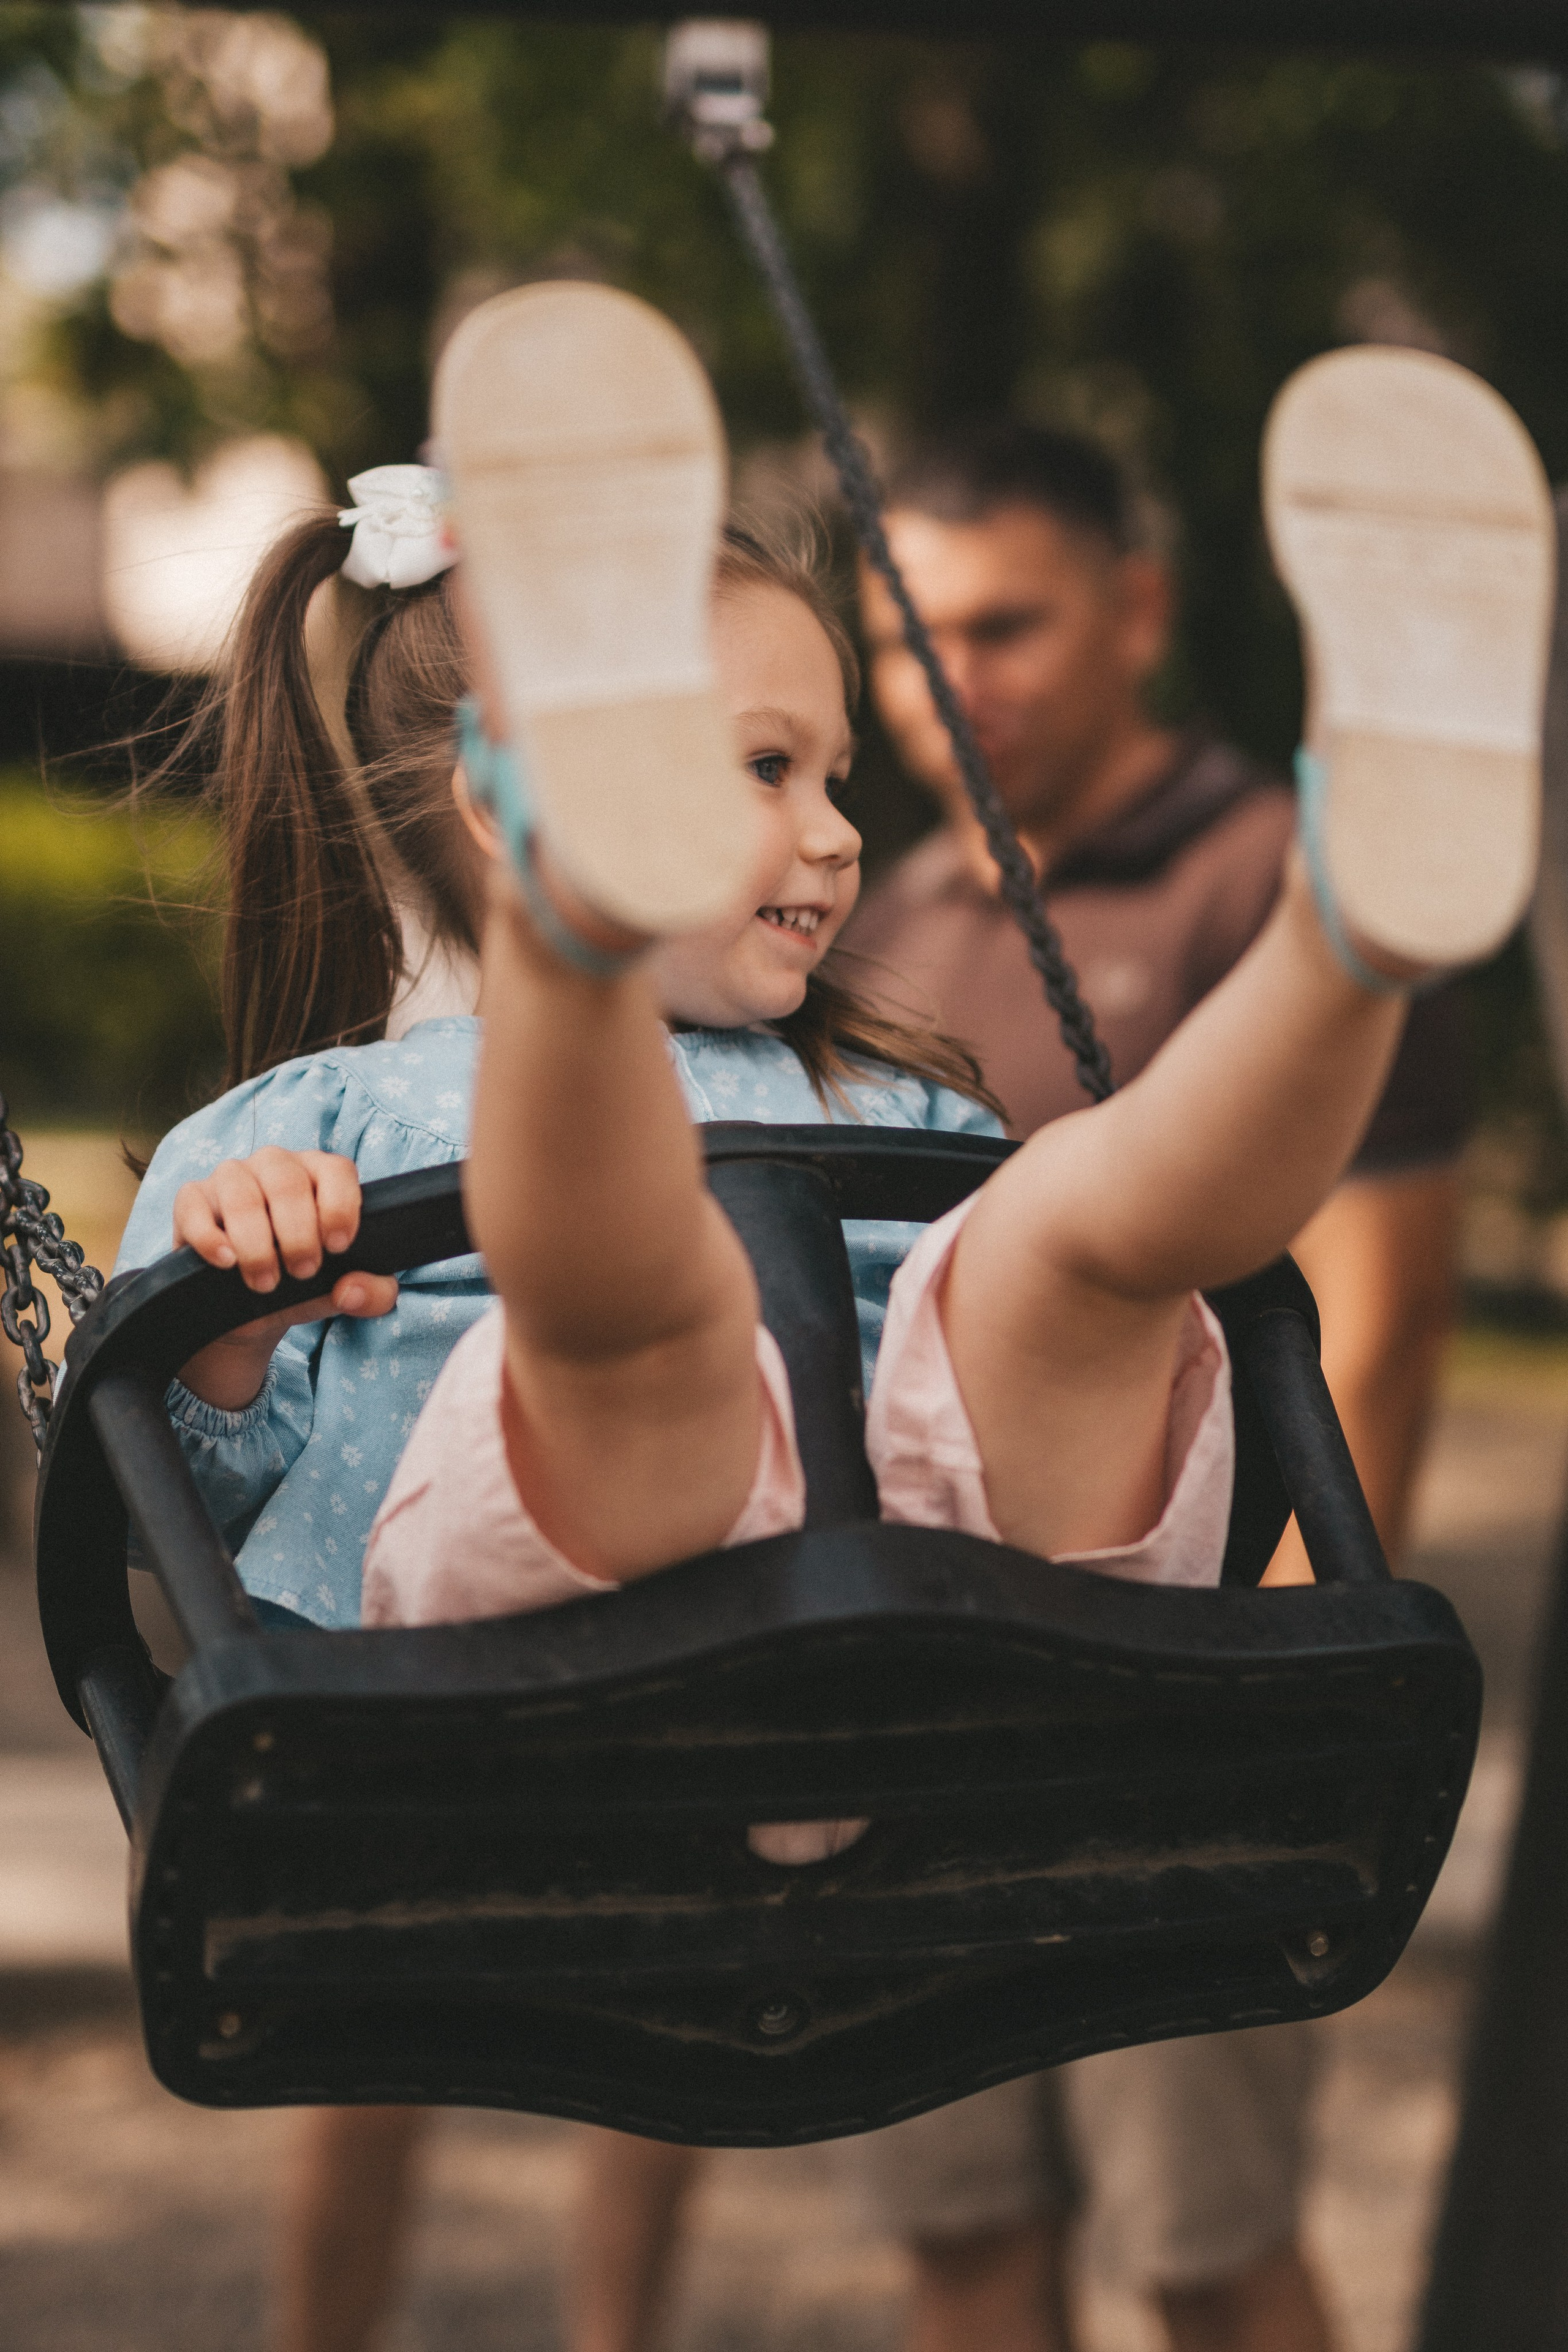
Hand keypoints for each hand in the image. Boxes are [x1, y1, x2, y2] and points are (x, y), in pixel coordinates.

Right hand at [171, 1149, 397, 1409]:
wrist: (250, 1309)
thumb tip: (350, 1289)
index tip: (337, 1247)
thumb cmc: (305, 1285)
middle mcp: (275, 1166)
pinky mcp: (192, 1199)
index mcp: (320, 1175)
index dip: (339, 1207)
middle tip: (302, 1272)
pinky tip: (227, 1262)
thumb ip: (371, 1294)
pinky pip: (194, 1205)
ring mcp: (230, 1177)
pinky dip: (210, 1238)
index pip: (336, 1170)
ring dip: (256, 1244)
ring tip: (266, 1281)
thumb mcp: (346, 1293)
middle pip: (287, 1182)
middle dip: (298, 1234)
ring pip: (241, 1193)